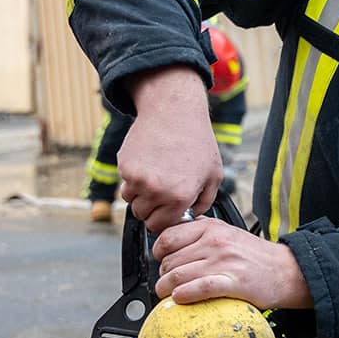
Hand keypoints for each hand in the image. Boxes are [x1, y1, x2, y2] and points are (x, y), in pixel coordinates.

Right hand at [119, 66, 220, 231]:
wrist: (174, 112)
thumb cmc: (197, 141)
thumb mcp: (213, 175)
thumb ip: (204, 202)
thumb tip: (190, 216)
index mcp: (179, 196)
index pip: (161, 225)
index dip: (164, 219)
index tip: (166, 210)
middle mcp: (157, 190)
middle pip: (143, 216)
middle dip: (151, 208)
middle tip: (162, 190)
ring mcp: (137, 178)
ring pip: (130, 201)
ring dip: (140, 194)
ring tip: (156, 175)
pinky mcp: (125, 165)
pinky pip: (124, 183)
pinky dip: (132, 178)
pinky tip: (149, 162)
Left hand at [152, 217, 311, 309]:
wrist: (286, 270)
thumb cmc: (257, 255)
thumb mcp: (228, 232)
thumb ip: (203, 231)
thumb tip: (176, 235)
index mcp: (212, 228)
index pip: (168, 237)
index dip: (158, 252)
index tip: (161, 260)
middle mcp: (216, 242)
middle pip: (171, 260)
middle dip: (163, 275)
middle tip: (165, 283)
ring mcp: (224, 262)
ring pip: (179, 275)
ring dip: (166, 289)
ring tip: (167, 294)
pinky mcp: (232, 283)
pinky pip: (198, 288)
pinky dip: (184, 295)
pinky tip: (180, 299)